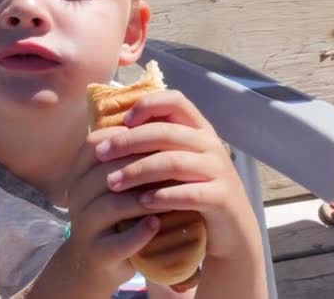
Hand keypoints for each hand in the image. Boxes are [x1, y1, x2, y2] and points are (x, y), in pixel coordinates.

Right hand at [60, 126, 163, 295]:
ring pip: (113, 204)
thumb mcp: (114, 182)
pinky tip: (158, 223)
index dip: (129, 137)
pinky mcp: (97, 253)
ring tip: (174, 195)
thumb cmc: (114, 214)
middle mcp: (75, 195)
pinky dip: (141, 232)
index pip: (97, 143)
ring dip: (146, 198)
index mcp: (79, 172)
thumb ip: (127, 154)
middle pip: (107, 171)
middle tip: (177, 163)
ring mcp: (83, 225)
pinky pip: (119, 241)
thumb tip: (156, 113)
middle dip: (144, 166)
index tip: (161, 137)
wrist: (95, 262)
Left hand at [93, 90, 261, 260]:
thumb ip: (154, 145)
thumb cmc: (192, 193)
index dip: (148, 105)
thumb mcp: (175, 163)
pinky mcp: (223, 199)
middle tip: (101, 154)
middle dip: (128, 142)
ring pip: (174, 162)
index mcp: (198, 130)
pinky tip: (142, 202)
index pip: (175, 101)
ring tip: (113, 183)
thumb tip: (109, 132)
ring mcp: (220, 171)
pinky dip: (164, 196)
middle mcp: (211, 145)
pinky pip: (191, 194)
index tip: (123, 121)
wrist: (232, 231)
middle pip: (166, 132)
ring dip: (138, 171)